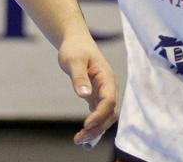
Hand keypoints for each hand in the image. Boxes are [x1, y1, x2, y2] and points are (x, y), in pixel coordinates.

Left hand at [56, 27, 118, 147]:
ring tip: (79, 140)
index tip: (86, 124)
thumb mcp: (73, 60)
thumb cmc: (75, 48)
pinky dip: (93, 125)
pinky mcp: (97, 96)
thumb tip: (85, 95)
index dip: (99, 114)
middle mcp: (109, 87)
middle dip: (97, 127)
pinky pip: (98, 114)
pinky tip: (83, 135)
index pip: (109, 100)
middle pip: (109, 113)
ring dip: (95, 129)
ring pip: (105, 116)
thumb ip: (79, 77)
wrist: (75, 42)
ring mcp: (104, 93)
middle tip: (80, 138)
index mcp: (106, 77)